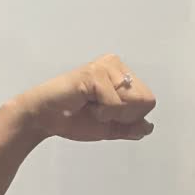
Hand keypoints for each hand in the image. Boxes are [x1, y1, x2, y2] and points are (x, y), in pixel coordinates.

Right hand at [6, 54, 156, 143]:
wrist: (45, 118)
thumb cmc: (73, 119)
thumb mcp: (109, 128)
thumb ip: (130, 127)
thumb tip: (148, 127)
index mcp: (122, 75)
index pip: (149, 101)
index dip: (131, 117)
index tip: (107, 115)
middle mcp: (116, 65)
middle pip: (145, 100)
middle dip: (124, 116)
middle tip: (98, 111)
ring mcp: (106, 66)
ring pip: (132, 101)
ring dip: (111, 114)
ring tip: (90, 106)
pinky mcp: (94, 73)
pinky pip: (115, 102)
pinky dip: (102, 112)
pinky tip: (84, 104)